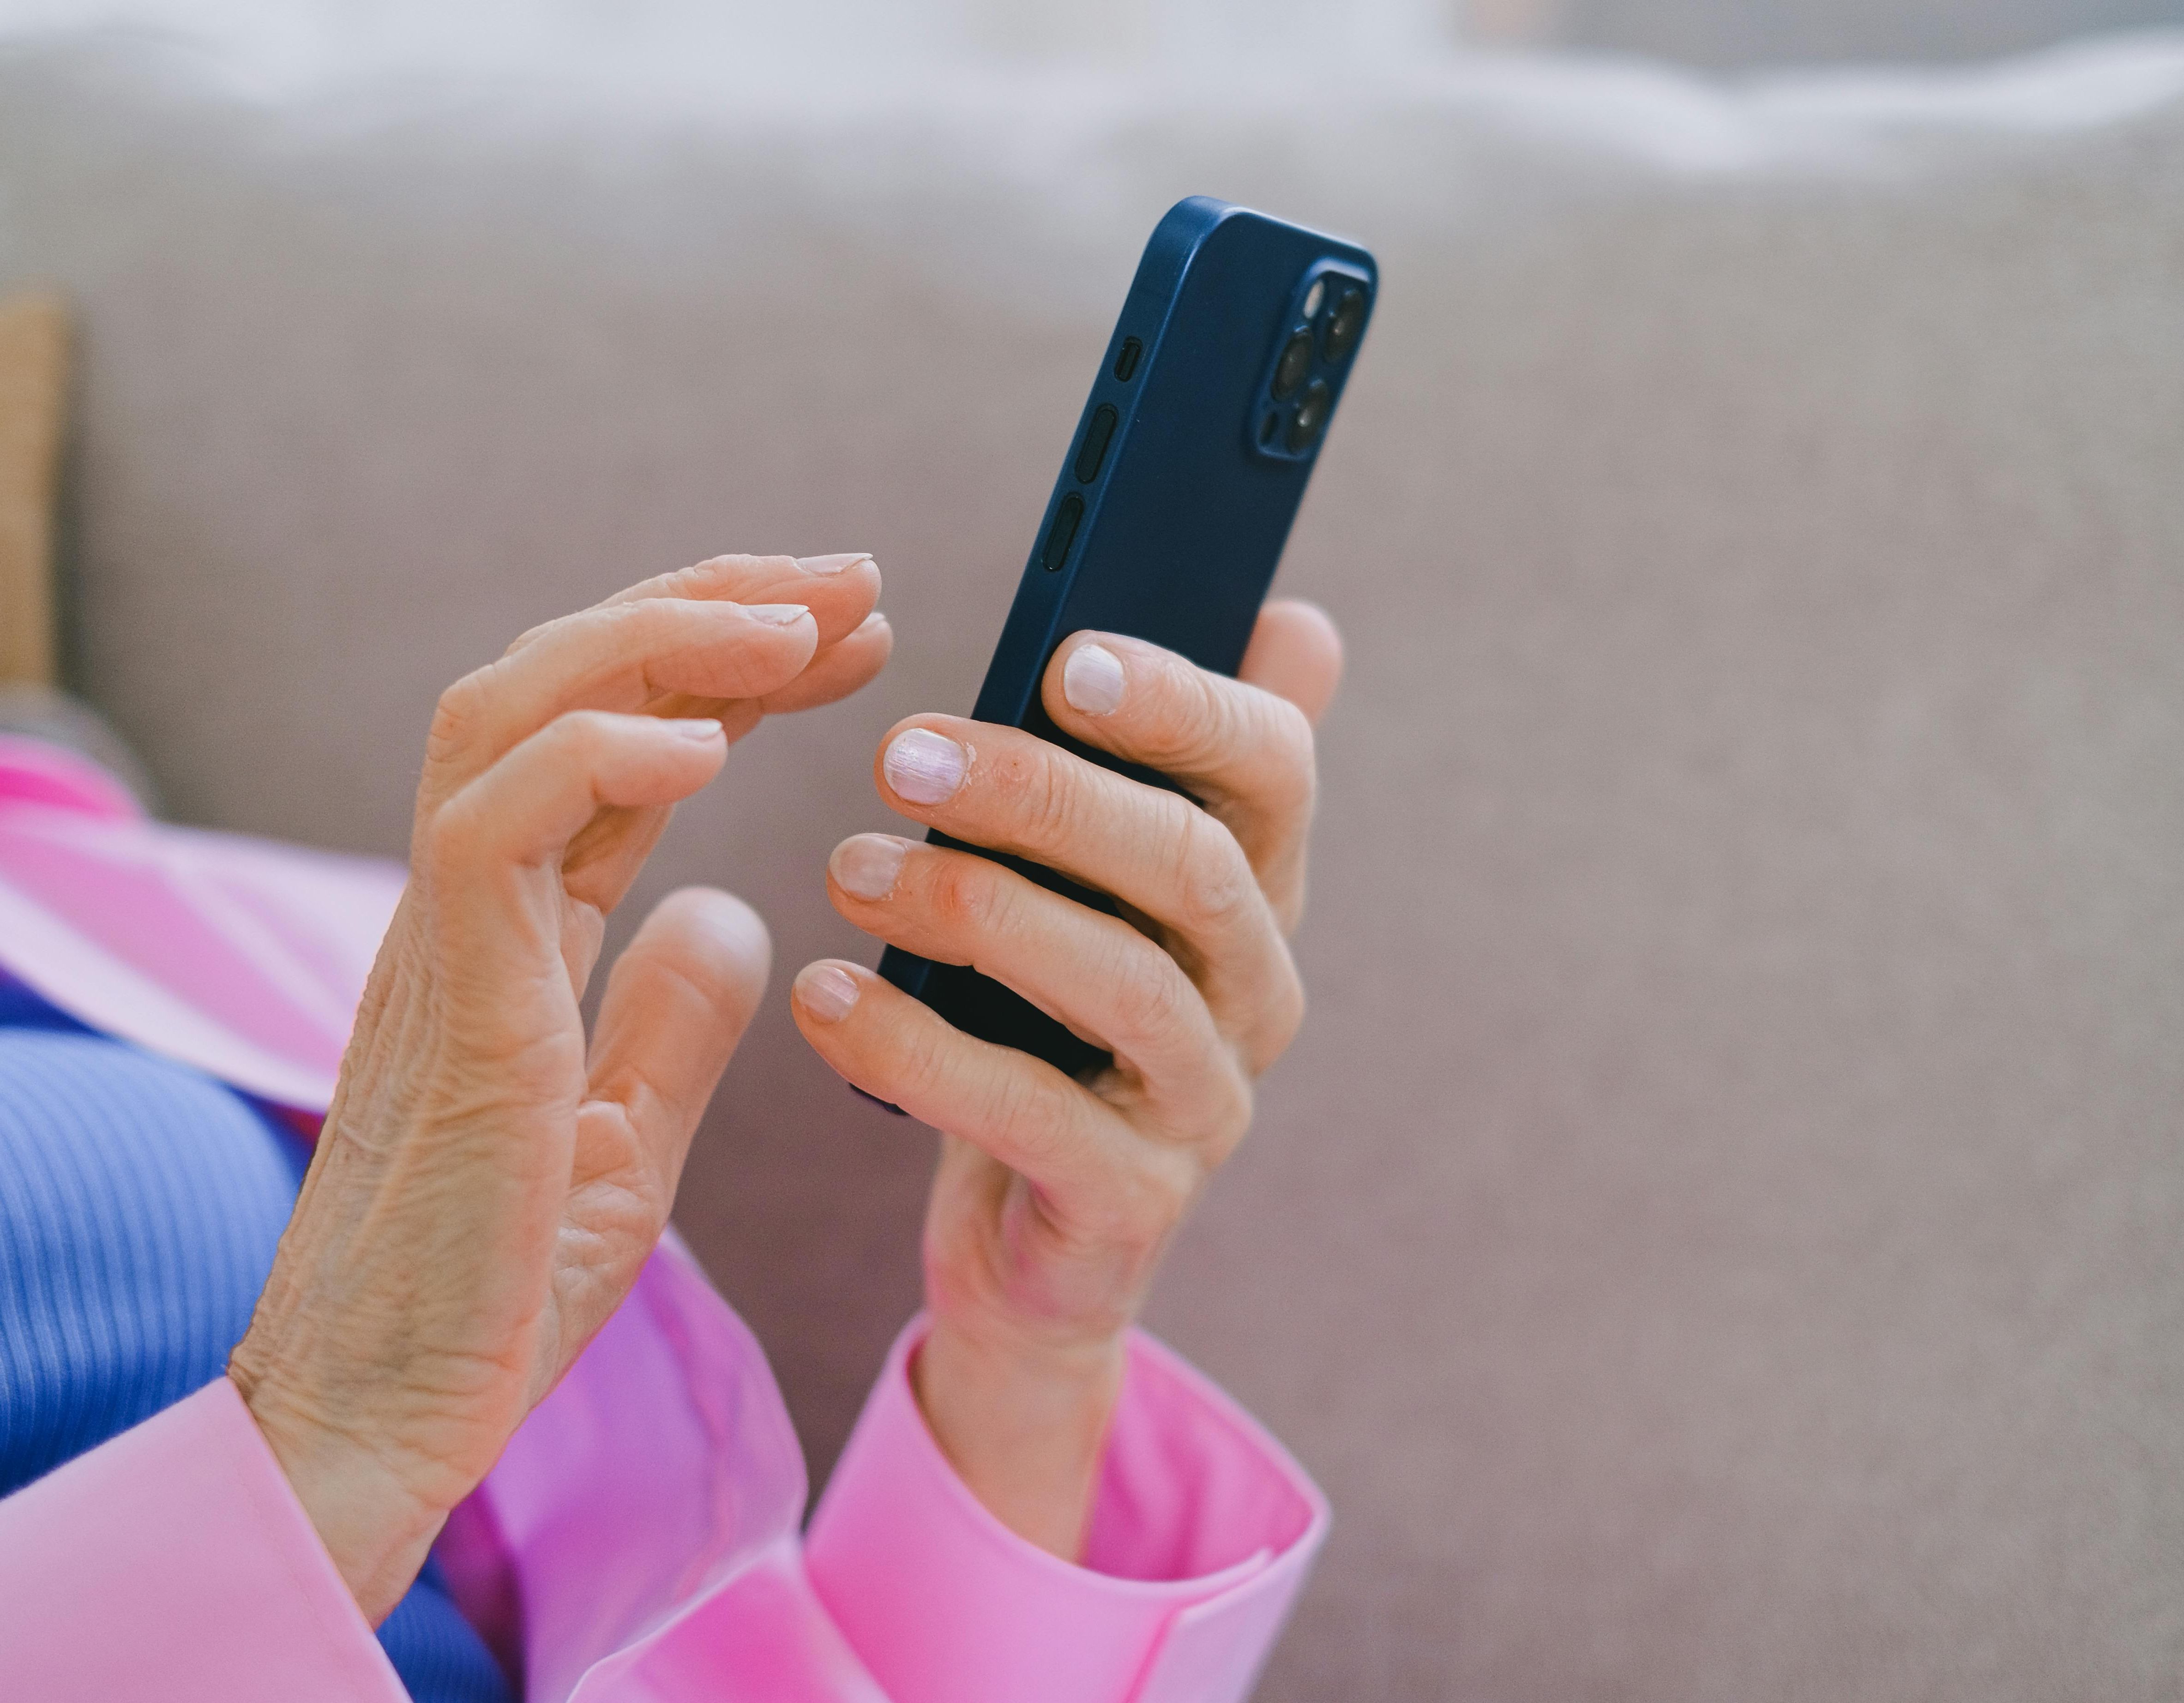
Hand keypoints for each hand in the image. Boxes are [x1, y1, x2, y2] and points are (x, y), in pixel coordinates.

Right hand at [228, 552, 891, 1623]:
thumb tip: (740, 912)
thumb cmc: (489, 1287)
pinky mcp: (442, 1005)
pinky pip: (495, 828)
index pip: (627, 745)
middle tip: (849, 580)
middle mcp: (469, 907)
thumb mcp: (621, 1138)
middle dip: (711, 607)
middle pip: (566, 682)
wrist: (387, 1420)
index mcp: (518, 933)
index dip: (735, 669)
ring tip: (800, 618)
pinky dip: (596, 758)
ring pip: (517, 711)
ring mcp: (443, 944)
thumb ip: (669, 1019)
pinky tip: (706, 741)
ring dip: (663, 641)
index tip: (856, 635)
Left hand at [790, 600, 1342, 1558]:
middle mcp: (1257, 994)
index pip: (1273, 770)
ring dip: (975, 908)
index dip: (1186, 704)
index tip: (1066, 657)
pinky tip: (824, 1003)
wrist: (1031, 1246)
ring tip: (849, 868)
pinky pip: (1033, 1118)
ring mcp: (1205, 1106)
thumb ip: (1172, 765)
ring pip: (1122, 984)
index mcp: (1256, 892)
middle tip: (903, 751)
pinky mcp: (1132, 1205)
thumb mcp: (1108, 894)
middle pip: (1193, 865)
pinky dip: (921, 1053)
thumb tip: (1294, 616)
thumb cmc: (1053, 1029)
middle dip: (1048, 793)